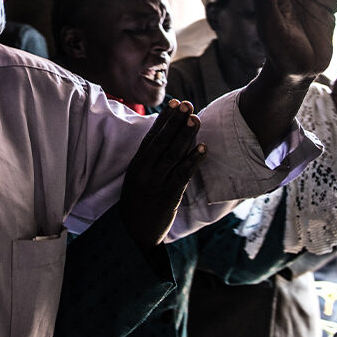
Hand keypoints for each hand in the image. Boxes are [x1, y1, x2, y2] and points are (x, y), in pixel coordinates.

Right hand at [119, 99, 204, 249]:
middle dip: (176, 122)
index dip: (164, 119)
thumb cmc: (138, 201)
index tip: (174, 102)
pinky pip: (182, 175)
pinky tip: (203, 148)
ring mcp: (156, 184)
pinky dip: (193, 161)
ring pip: (173, 155)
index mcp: (137, 164)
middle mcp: (145, 171)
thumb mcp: (137, 177)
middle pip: (163, 142)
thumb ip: (149, 158)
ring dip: (186, 136)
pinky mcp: (168, 197)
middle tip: (187, 104)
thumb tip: (166, 135)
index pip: (152, 136)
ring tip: (196, 119)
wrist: (134, 233)